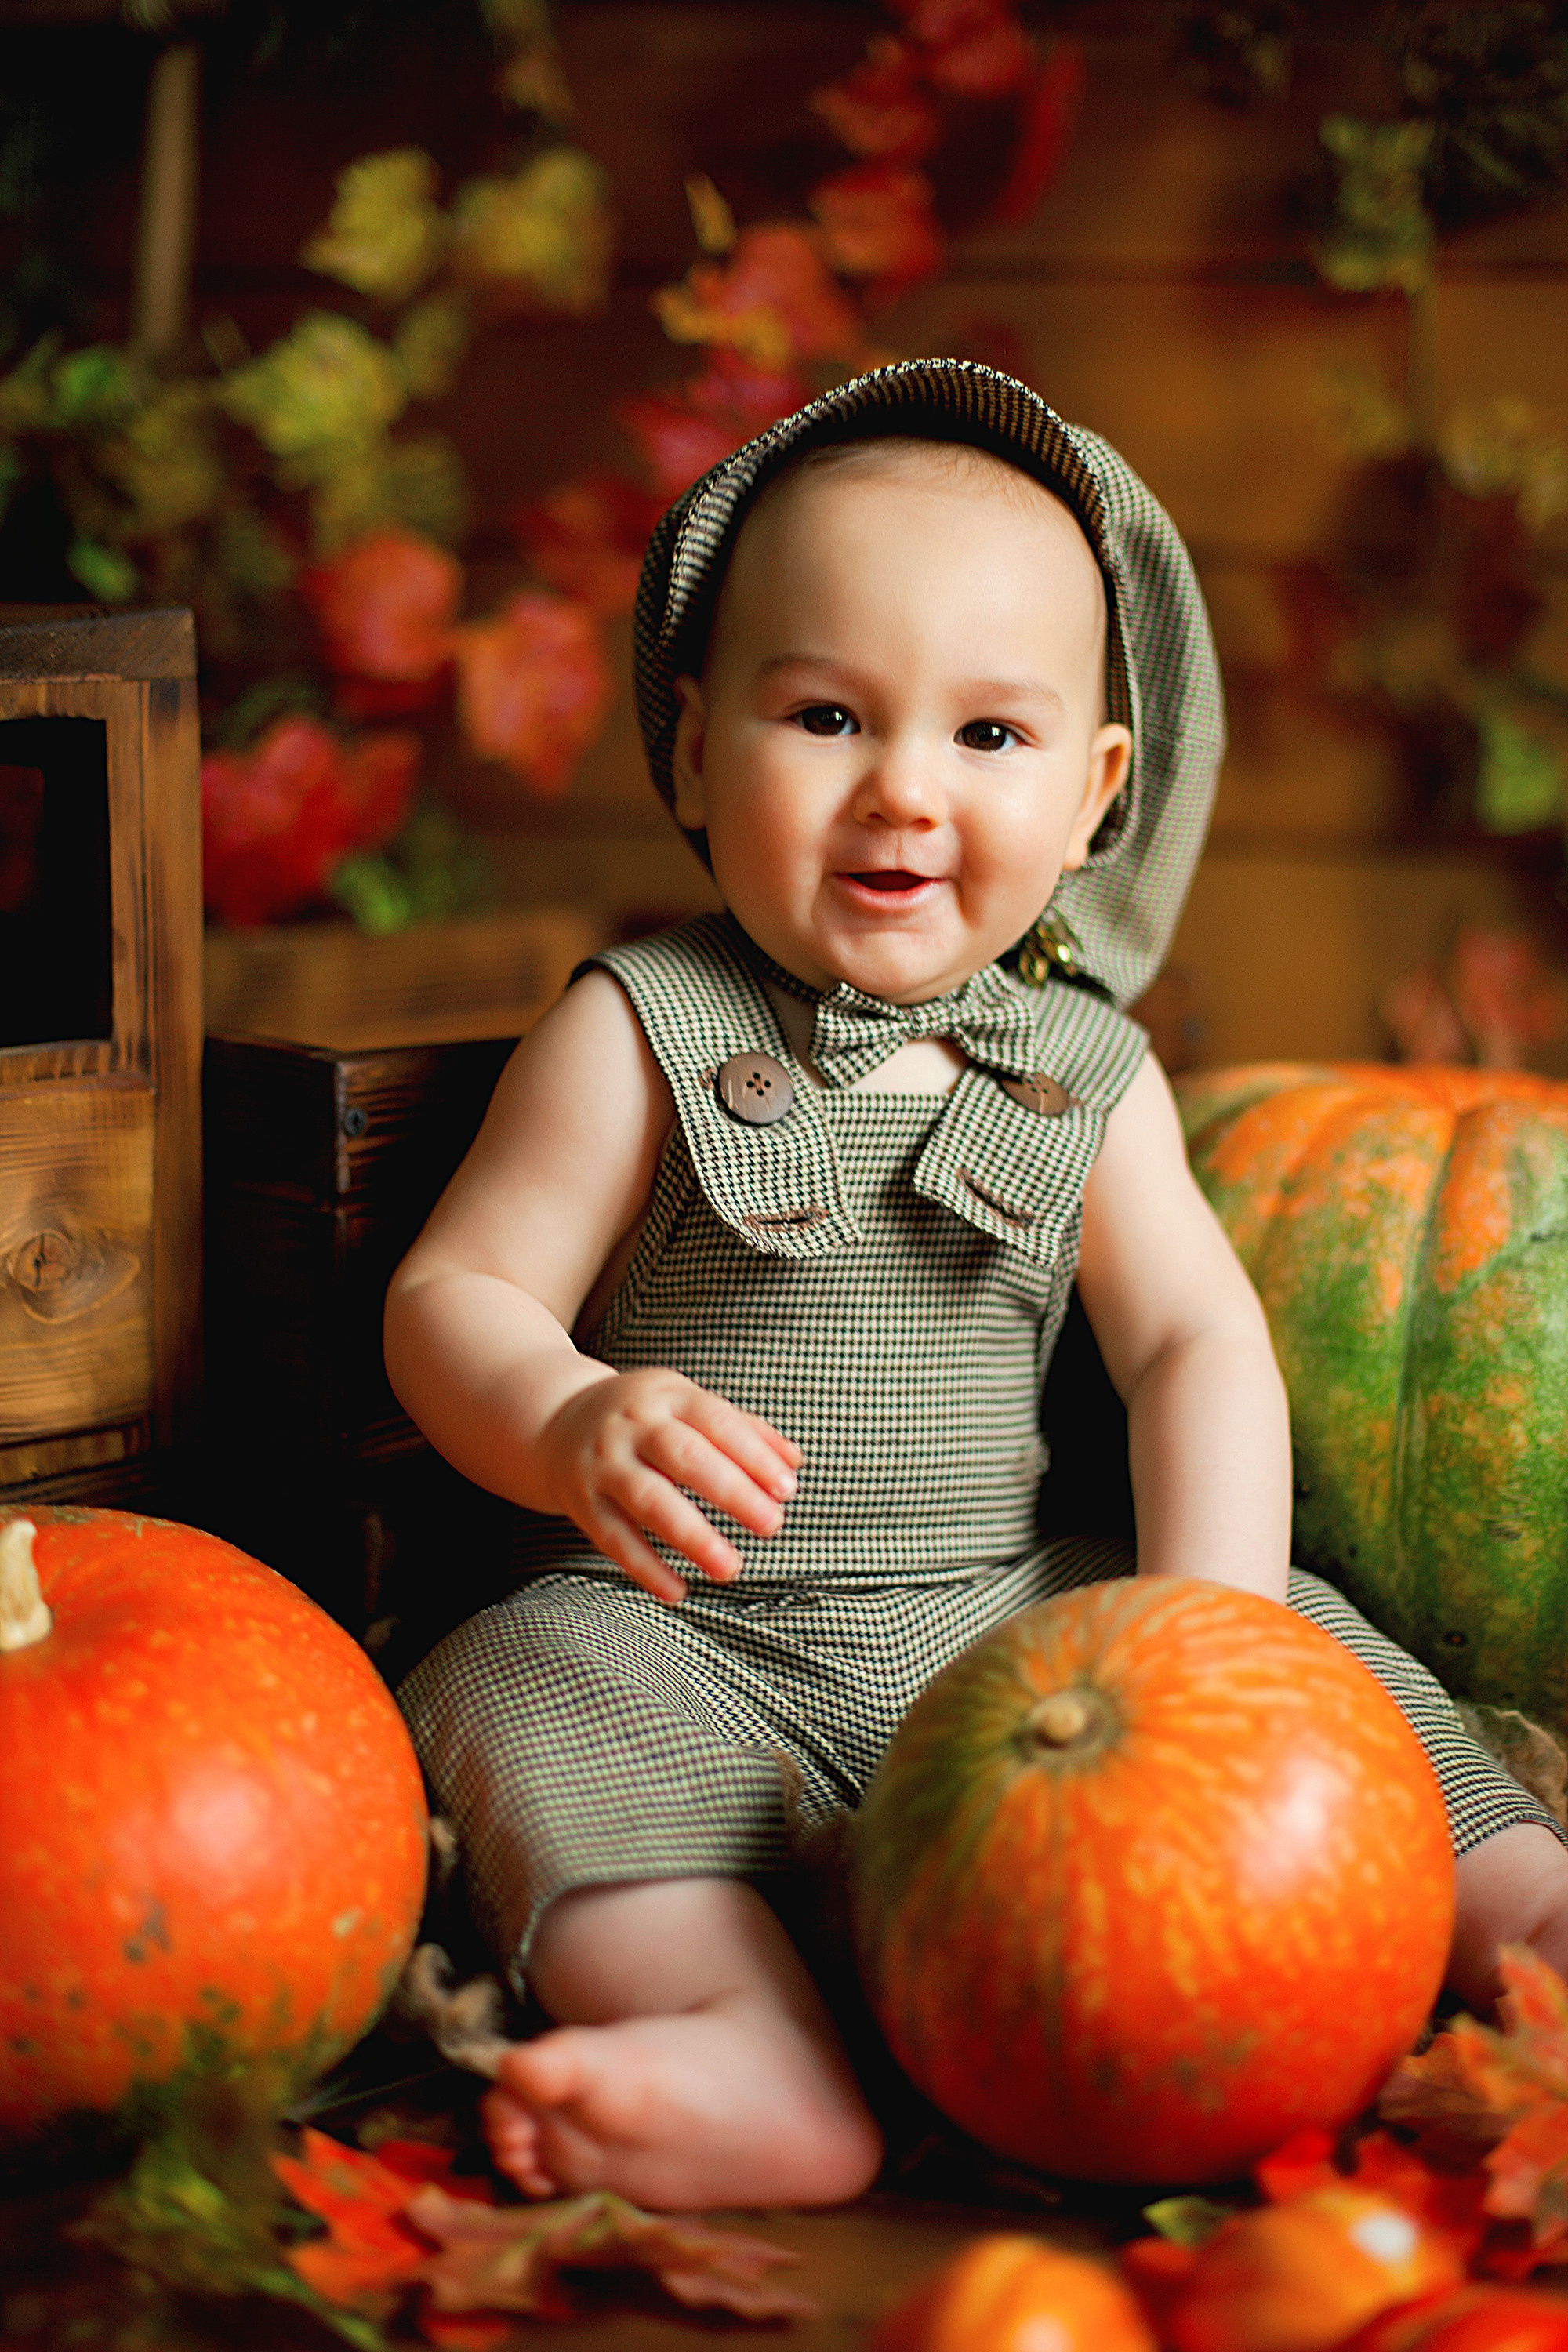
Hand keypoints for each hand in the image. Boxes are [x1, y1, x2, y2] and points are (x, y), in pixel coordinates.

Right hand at [535, 1368, 801, 1604]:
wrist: (552, 1422)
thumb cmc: (642, 1419)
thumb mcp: (685, 1405)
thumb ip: (742, 1429)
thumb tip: (794, 1461)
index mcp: (666, 1395)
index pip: (716, 1420)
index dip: (754, 1454)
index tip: (787, 1488)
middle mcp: (631, 1425)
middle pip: (685, 1457)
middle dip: (732, 1491)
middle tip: (771, 1525)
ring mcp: (603, 1463)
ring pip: (649, 1500)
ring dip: (692, 1536)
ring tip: (731, 1568)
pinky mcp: (581, 1501)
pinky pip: (614, 1538)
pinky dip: (646, 1568)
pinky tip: (678, 1592)